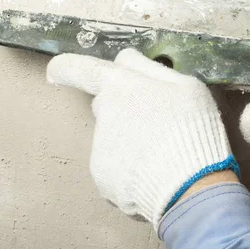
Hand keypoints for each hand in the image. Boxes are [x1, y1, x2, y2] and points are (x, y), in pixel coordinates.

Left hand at [47, 49, 237, 229]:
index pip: (80, 69)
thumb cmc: (193, 129)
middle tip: (159, 124)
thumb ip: (149, 69)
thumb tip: (124, 62)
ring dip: (132, 143)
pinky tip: (156, 174)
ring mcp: (100, 150)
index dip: (66, 68)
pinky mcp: (103, 180)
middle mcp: (102, 116)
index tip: (56, 72)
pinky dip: (132, 171)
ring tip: (164, 156)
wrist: (191, 186)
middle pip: (105, 105)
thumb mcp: (185, 85)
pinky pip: (116, 169)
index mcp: (119, 86)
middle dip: (124, 109)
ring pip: (114, 139)